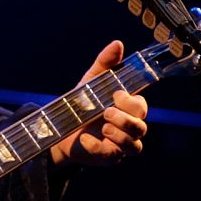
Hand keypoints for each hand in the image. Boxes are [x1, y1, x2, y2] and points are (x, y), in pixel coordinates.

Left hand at [49, 40, 147, 167]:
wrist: (59, 128)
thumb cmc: (81, 103)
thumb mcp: (91, 81)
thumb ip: (105, 64)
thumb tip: (118, 43)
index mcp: (127, 108)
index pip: (141, 106)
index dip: (132, 101)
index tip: (116, 94)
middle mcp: (128, 127)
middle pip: (141, 126)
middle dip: (126, 118)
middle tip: (106, 111)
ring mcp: (120, 144)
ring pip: (135, 146)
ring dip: (120, 135)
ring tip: (103, 126)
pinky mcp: (108, 157)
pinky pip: (113, 156)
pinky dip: (98, 147)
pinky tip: (85, 139)